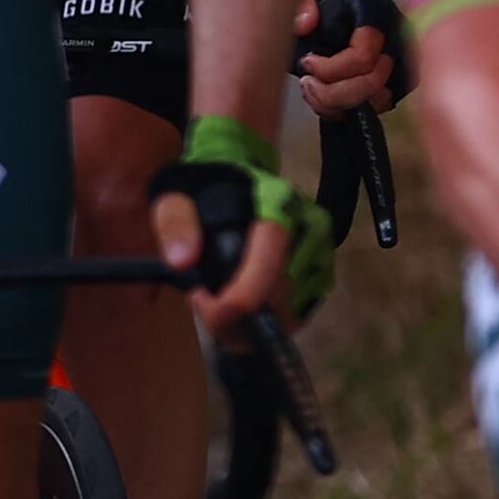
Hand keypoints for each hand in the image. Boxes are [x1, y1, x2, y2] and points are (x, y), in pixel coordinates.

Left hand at [150, 111, 315, 334]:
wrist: (243, 174)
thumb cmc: (209, 186)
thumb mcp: (177, 195)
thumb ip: (175, 223)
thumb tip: (183, 260)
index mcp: (279, 204)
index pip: (270, 261)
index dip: (239, 297)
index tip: (200, 300)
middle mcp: (311, 230)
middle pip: (278, 298)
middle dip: (233, 316)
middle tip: (199, 301)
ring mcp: (323, 255)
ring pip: (288, 315)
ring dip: (247, 324)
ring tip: (217, 303)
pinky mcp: (324, 276)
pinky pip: (295, 317)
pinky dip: (264, 323)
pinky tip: (240, 309)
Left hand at [290, 0, 409, 119]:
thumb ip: (302, 3)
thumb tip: (305, 25)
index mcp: (379, 17)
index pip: (363, 58)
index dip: (330, 69)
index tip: (306, 62)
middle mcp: (396, 43)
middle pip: (371, 86)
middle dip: (331, 92)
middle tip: (306, 81)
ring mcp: (399, 66)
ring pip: (374, 103)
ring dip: (336, 104)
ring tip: (310, 88)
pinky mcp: (393, 83)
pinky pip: (374, 108)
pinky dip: (344, 110)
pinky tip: (321, 96)